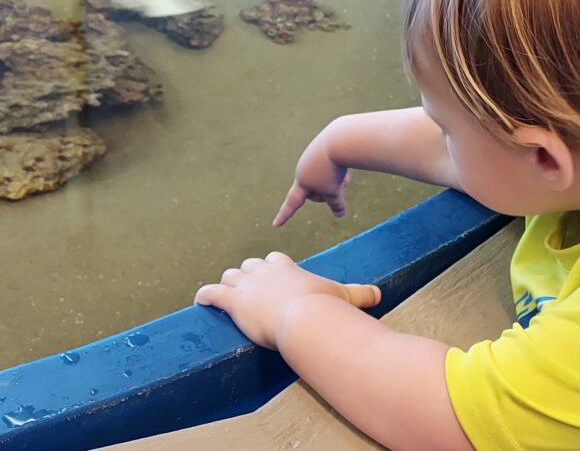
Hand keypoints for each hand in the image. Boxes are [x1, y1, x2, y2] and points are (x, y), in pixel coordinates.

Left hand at [194, 252, 381, 348]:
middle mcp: (265, 271)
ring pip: (230, 276)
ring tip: (224, 294)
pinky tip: (200, 301)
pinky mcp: (233, 300)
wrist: (306, 318)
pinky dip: (204, 297)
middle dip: (248, 276)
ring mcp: (247, 284)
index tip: (273, 277)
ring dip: (227, 285)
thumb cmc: (324, 307)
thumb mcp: (344, 297)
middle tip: (248, 289)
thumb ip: (359, 293)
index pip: (274, 260)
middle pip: (249, 266)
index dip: (271, 269)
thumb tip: (379, 294)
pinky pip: (212, 293)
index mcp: (287, 267)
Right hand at [273, 122, 350, 225]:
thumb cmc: (334, 169)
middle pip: (318, 192)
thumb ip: (335, 203)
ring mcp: (312, 157)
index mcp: (302, 181)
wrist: (339, 140)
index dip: (284, 215)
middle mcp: (303, 169)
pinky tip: (343, 161)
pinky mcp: (322, 149)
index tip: (276, 225)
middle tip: (339, 185)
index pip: (292, 204)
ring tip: (341, 172)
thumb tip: (340, 214)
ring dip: (337, 180)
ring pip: (327, 179)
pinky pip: (332, 167)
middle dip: (329, 192)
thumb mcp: (334, 191)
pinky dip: (339, 169)